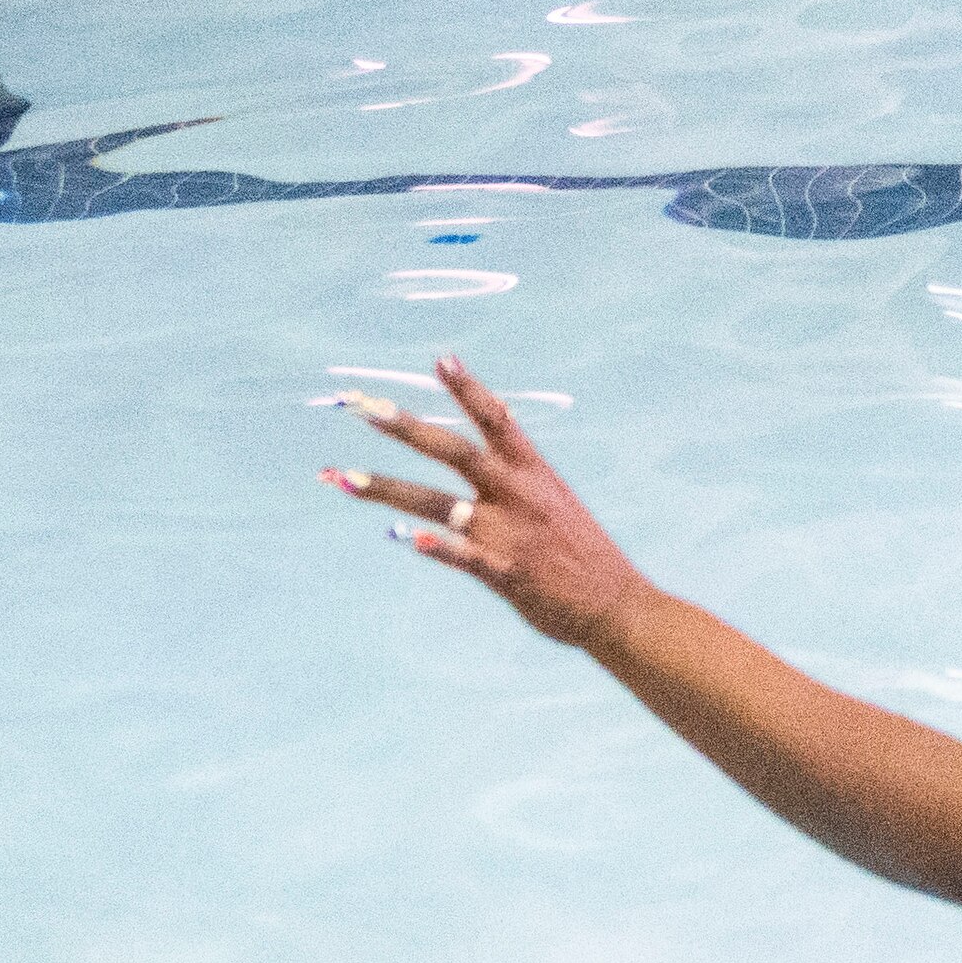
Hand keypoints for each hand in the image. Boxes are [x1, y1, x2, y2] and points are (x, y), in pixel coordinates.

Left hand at [329, 357, 649, 648]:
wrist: (615, 603)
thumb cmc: (581, 551)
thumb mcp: (555, 497)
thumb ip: (518, 469)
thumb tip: (494, 427)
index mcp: (533, 472)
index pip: (496, 419)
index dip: (469, 389)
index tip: (441, 359)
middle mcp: (517, 495)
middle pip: (454, 452)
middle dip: (406, 429)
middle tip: (365, 409)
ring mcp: (510, 534)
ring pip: (437, 504)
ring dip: (388, 489)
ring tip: (346, 478)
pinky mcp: (507, 574)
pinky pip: (464, 558)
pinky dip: (438, 548)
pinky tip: (408, 540)